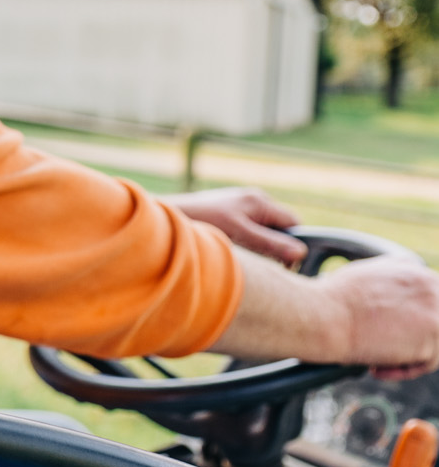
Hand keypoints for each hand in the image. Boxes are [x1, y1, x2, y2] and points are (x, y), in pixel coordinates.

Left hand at [167, 187, 305, 266]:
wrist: (166, 216)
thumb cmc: (202, 222)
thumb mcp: (239, 235)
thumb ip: (270, 243)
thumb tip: (300, 253)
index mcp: (259, 201)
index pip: (294, 223)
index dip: (294, 245)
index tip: (287, 266)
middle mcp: (252, 201)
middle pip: (279, 229)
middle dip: (276, 248)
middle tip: (264, 266)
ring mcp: (239, 208)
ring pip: (263, 233)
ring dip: (260, 248)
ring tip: (244, 258)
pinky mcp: (226, 216)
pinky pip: (247, 233)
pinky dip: (245, 246)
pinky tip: (233, 254)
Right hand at [213, 247, 438, 374]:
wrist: (319, 315)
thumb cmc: (324, 302)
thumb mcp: (356, 281)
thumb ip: (380, 289)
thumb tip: (377, 308)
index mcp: (410, 267)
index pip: (426, 301)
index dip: (408, 322)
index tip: (388, 335)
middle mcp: (428, 282)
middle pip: (434, 320)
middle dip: (413, 340)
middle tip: (385, 352)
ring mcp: (433, 307)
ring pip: (435, 344)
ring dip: (408, 357)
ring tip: (377, 361)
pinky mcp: (432, 334)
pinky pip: (428, 361)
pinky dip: (404, 370)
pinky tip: (377, 368)